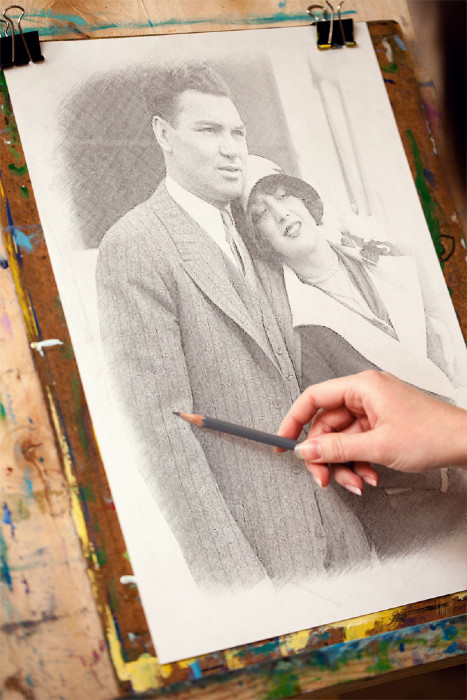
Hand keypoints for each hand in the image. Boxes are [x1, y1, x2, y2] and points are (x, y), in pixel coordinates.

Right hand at [278, 370, 466, 493]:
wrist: (466, 443)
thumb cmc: (432, 434)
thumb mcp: (377, 445)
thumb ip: (336, 448)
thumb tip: (304, 449)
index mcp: (362, 387)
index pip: (313, 398)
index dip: (293, 421)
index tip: (281, 442)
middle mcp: (365, 394)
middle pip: (326, 425)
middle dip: (325, 456)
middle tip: (324, 479)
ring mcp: (374, 410)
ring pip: (342, 439)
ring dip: (345, 464)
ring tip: (358, 482)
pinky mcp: (382, 424)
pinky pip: (358, 444)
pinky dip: (359, 462)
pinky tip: (370, 476)